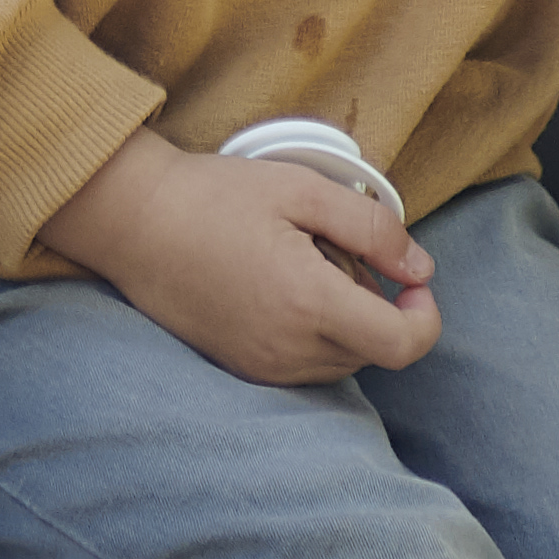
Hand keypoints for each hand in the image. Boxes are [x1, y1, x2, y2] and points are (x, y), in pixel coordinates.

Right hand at [40, 129, 443, 386]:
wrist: (134, 222)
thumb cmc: (214, 197)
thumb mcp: (303, 189)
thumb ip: (373, 230)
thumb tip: (421, 269)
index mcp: (309, 303)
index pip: (403, 345)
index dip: (424, 317)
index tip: (411, 281)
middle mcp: (288, 349)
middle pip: (374, 350)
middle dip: (375, 304)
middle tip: (333, 250)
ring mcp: (262, 366)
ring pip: (341, 360)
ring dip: (344, 320)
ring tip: (300, 265)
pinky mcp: (242, 369)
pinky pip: (305, 365)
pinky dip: (313, 333)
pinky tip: (280, 288)